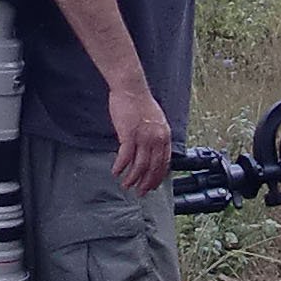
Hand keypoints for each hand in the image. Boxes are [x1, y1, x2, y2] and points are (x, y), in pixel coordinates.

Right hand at [106, 73, 172, 192]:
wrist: (131, 88)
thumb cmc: (140, 102)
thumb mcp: (156, 120)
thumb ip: (156, 136)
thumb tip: (151, 150)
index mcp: (164, 135)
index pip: (164, 162)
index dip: (157, 176)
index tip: (152, 185)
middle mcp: (156, 139)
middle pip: (153, 167)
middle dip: (146, 183)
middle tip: (140, 192)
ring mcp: (143, 137)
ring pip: (139, 165)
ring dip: (132, 178)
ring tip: (126, 185)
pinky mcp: (129, 135)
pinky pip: (125, 157)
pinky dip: (120, 167)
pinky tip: (115, 171)